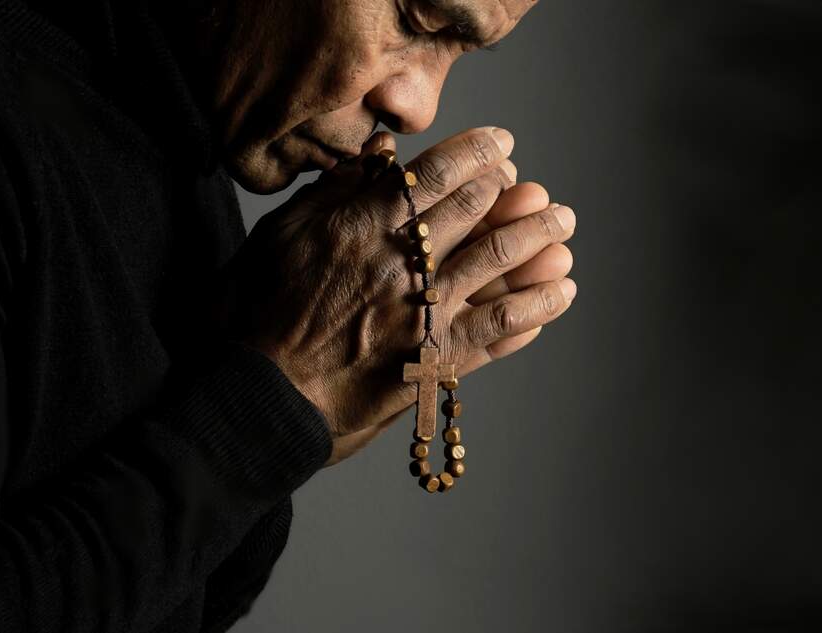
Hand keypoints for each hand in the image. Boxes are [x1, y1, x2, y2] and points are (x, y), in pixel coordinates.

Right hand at [219, 128, 576, 465]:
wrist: (260, 400)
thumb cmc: (257, 316)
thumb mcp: (280, 237)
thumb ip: (333, 192)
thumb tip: (381, 152)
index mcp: (362, 226)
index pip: (436, 175)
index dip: (477, 155)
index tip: (502, 146)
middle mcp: (401, 264)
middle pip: (475, 214)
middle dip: (515, 197)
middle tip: (542, 193)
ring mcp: (423, 314)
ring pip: (497, 265)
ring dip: (537, 242)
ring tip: (564, 228)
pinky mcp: (434, 361)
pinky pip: (496, 329)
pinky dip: (533, 310)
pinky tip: (559, 295)